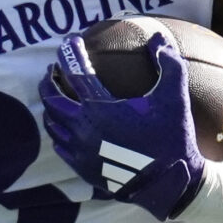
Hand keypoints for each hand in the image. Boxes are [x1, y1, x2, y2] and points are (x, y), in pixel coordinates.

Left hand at [40, 31, 205, 219]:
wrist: (170, 183)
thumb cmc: (173, 136)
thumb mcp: (175, 96)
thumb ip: (168, 62)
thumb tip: (158, 38)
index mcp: (100, 108)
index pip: (75, 71)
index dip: (69, 52)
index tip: (69, 42)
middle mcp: (83, 129)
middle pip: (52, 99)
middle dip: (48, 81)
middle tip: (52, 71)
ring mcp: (80, 151)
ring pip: (52, 124)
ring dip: (50, 107)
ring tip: (55, 96)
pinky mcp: (83, 169)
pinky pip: (61, 147)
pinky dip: (58, 132)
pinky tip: (64, 127)